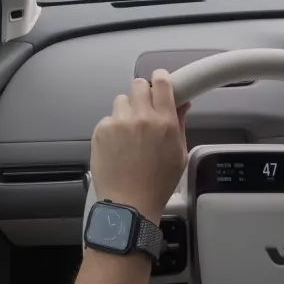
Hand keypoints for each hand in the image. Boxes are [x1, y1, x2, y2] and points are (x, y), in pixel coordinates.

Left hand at [90, 69, 190, 222]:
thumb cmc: (158, 183)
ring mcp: (118, 123)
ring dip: (126, 111)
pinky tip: (117, 146)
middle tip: (143, 109)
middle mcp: (141, 117)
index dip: (160, 79)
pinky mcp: (101, 131)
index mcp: (164, 121)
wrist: (129, 204)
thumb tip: (182, 104)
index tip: (160, 83)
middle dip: (142, 94)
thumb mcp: (179, 154)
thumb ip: (179, 124)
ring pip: (121, 101)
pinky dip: (112, 128)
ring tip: (129, 133)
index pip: (161, 82)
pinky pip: (108, 119)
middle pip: (138, 84)